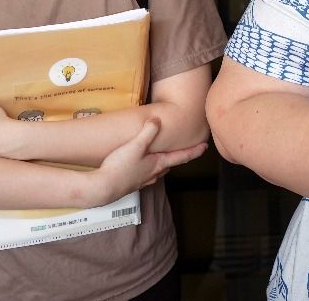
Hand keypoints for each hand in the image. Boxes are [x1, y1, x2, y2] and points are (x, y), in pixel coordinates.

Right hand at [90, 118, 206, 205]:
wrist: (102, 188)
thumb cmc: (120, 168)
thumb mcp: (135, 145)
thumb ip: (148, 132)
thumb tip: (157, 119)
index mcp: (158, 164)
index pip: (181, 156)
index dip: (194, 151)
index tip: (205, 147)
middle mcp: (153, 173)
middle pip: (170, 164)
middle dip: (178, 157)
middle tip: (184, 150)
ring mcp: (142, 180)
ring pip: (158, 170)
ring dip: (162, 163)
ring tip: (163, 156)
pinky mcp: (132, 183)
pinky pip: (146, 174)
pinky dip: (149, 168)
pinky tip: (141, 166)